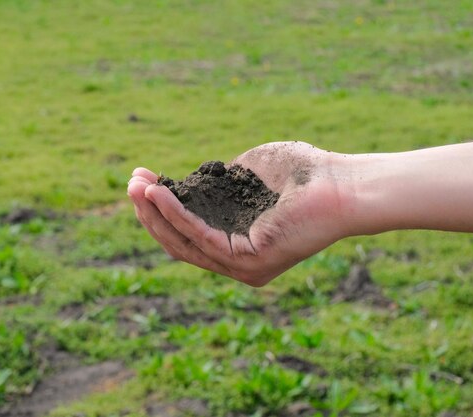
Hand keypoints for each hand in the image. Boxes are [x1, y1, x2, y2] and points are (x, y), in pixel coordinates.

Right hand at [127, 141, 355, 286]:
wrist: (342, 183)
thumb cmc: (302, 174)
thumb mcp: (244, 177)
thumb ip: (214, 185)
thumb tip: (186, 184)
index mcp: (237, 242)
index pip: (188, 233)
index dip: (160, 208)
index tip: (143, 180)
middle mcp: (237, 260)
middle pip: (178, 241)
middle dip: (149, 212)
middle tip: (130, 182)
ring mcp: (242, 265)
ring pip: (183, 243)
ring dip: (154, 214)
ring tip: (135, 185)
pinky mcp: (248, 259)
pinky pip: (200, 236)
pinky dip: (175, 214)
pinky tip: (157, 192)